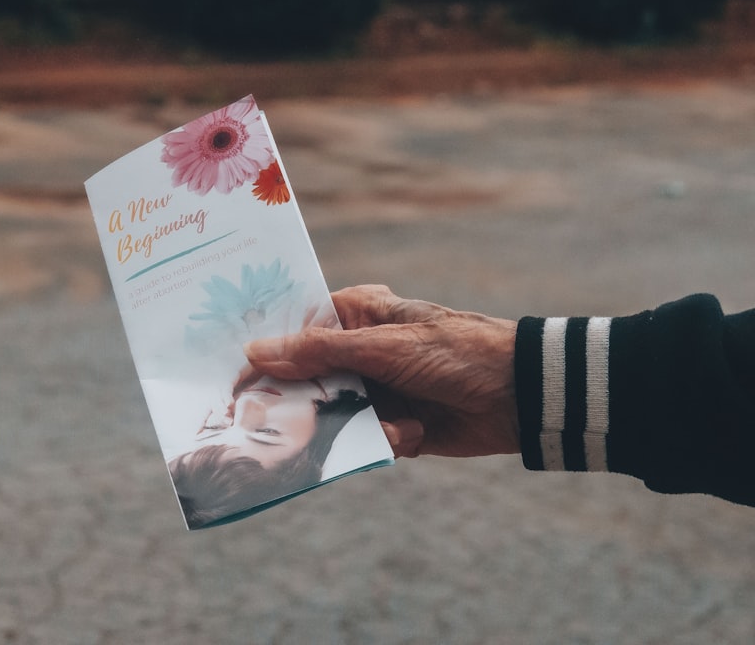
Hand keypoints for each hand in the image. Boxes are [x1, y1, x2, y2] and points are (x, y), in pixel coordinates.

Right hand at [243, 285, 518, 457]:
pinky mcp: (394, 426)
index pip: (295, 329)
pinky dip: (386, 440)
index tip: (235, 377)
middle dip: (306, 401)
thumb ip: (320, 351)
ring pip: (334, 415)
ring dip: (355, 425)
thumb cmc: (454, 352)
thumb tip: (256, 350)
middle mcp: (360, 352)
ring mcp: (377, 390)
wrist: (519, 395)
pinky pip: (365, 439)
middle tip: (286, 419)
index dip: (266, 352)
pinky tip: (413, 433)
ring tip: (393, 421)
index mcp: (357, 315)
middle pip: (307, 379)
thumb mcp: (384, 346)